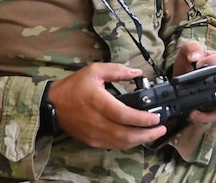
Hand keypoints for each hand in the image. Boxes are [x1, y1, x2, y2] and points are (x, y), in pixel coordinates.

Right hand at [48, 63, 166, 148]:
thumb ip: (117, 70)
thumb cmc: (74, 86)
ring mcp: (94, 134)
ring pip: (122, 143)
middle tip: (161, 129)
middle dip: (147, 134)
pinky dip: (127, 143)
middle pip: (126, 134)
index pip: (125, 115)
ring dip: (140, 140)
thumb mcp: (94, 71)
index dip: (142, 119)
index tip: (156, 118)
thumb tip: (137, 72)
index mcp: (99, 102)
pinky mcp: (92, 141)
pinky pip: (113, 146)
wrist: (53, 104)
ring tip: (153, 134)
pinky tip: (136, 137)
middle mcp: (97, 121)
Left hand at [171, 40, 215, 123]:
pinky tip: (195, 113)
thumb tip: (196, 56)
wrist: (176, 82)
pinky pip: (214, 114)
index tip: (200, 64)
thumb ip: (191, 48)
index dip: (215, 61)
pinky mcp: (213, 108)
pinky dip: (206, 115)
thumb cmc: (186, 66)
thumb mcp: (185, 52)